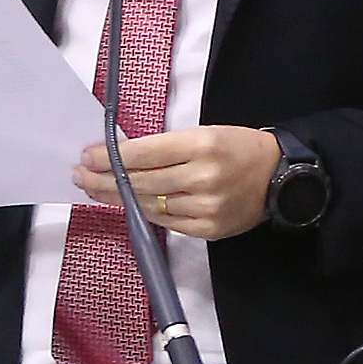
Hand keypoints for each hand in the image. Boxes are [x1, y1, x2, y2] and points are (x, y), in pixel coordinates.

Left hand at [76, 124, 280, 242]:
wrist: (282, 177)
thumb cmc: (241, 149)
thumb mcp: (209, 134)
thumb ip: (170, 146)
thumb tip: (123, 157)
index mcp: (204, 145)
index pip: (146, 152)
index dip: (112, 156)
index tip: (88, 155)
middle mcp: (203, 177)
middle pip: (141, 182)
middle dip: (105, 179)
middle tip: (80, 175)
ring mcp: (205, 207)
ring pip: (149, 205)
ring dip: (117, 198)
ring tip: (95, 190)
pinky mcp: (207, 229)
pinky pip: (166, 222)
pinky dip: (144, 213)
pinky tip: (128, 205)